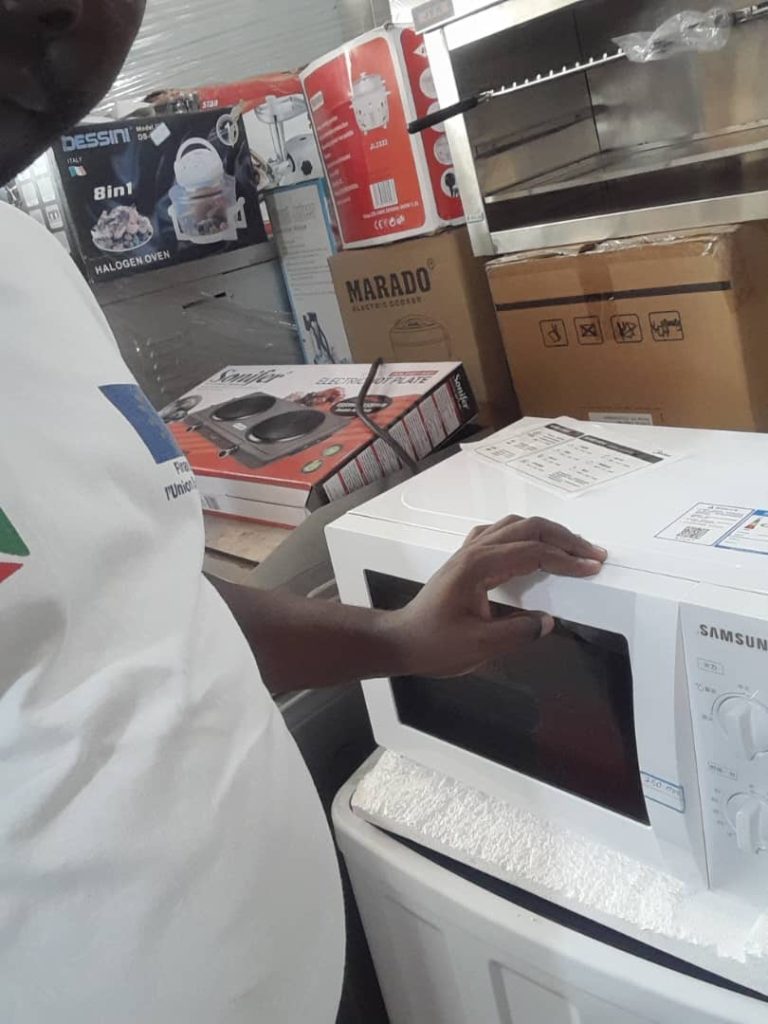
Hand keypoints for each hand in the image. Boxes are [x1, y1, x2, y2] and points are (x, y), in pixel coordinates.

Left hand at [388, 516, 606, 677]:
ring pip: (514, 526)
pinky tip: (533, 547)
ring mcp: (469, 551)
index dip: (567, 560)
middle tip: (593, 554)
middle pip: (528, 528)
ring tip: (572, 549)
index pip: (533, 553)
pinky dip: (524, 535)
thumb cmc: (434, 644)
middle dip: (565, 539)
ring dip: (547, 533)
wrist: (401, 640)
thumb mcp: (479, 646)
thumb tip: (547, 622)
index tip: (593, 568)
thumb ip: (517, 633)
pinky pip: (500, 534)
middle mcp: (475, 550)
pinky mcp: (466, 559)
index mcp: (479, 566)